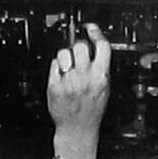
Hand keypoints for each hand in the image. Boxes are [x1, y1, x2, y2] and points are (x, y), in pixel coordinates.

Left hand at [47, 22, 110, 158]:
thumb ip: (100, 69)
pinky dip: (56, 67)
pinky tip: (61, 76)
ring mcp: (69, 81)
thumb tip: (95, 49)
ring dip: (66, 56)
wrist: (78, 130)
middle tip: (78, 54)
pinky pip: (53, 65)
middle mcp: (85, 77)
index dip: (96, 33)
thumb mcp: (104, 89)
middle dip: (78, 47)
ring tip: (68, 65)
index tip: (90, 28)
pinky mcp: (54, 85)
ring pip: (64, 53)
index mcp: (100, 77)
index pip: (102, 47)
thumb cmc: (91, 110)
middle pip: (80, 46)